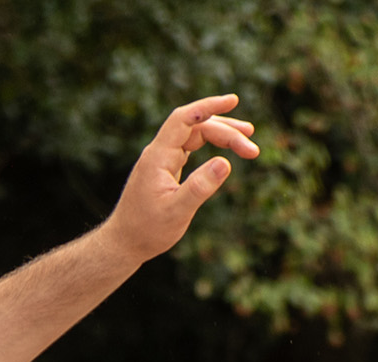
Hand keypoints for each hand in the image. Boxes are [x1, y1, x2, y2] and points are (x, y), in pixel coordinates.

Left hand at [100, 96, 259, 261]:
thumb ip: (200, 188)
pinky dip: (210, 145)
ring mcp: (162, 159)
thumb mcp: (176, 212)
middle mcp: (159, 152)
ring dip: (221, 135)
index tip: (233, 100)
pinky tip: (225, 149)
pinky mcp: (166, 168)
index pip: (183, 119)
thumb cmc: (147, 231)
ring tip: (248, 143)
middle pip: (195, 127)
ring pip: (195, 135)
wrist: (124, 243)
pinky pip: (191, 146)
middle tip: (253, 149)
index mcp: (158, 157)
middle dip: (226, 131)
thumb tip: (226, 163)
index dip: (208, 106)